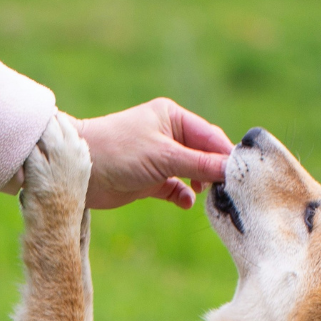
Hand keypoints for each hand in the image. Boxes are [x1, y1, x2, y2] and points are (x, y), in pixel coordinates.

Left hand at [71, 99, 233, 209]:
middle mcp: (169, 135)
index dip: (227, 156)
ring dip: (201, 185)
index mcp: (173, 118)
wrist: (78, 171)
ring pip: (192, 173)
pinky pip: (175, 189)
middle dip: (216, 173)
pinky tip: (185, 202)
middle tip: (229, 192)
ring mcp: (159, 158)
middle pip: (205, 155)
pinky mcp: (149, 180)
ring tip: (209, 198)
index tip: (242, 177)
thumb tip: (233, 170)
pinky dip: (183, 196)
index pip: (211, 136)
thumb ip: (200, 164)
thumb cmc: (118, 151)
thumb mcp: (165, 156)